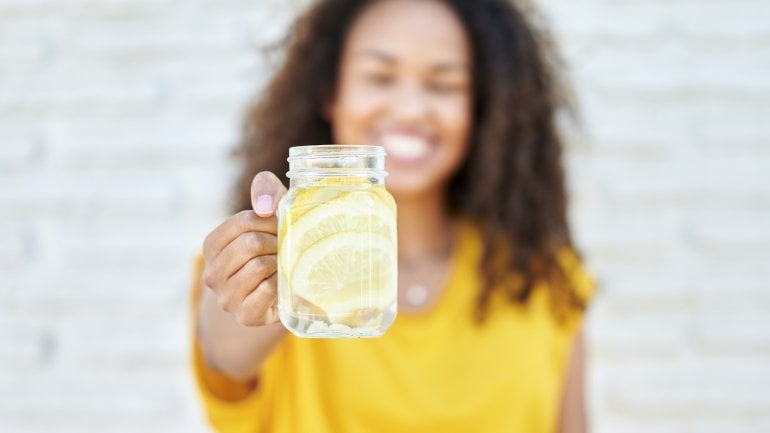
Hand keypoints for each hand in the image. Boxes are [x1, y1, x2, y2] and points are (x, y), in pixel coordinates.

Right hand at [201, 171, 286, 325]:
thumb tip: (265, 206)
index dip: (270, 221)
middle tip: (285, 247)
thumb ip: (266, 194)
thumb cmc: (273, 249)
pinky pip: (268, 289)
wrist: (276, 295)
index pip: (243, 222)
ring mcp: (225, 298)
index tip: (280, 227)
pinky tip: (282, 282)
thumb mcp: (269, 217)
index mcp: (212, 246)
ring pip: (259, 266)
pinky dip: (281, 282)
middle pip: (251, 244)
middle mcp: (211, 273)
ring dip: (280, 263)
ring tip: (284, 264)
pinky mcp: (245, 315)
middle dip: (276, 242)